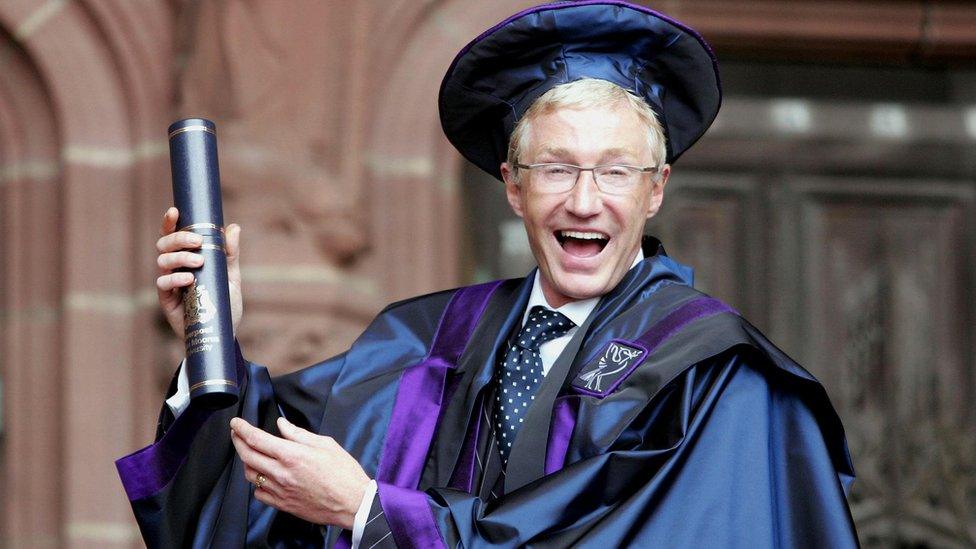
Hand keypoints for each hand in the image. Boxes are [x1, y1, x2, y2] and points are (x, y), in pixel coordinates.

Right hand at [155, 207, 242, 339]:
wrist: (223, 332)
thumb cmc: (224, 302)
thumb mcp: (231, 276)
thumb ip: (230, 253)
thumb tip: (233, 227)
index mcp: (187, 257)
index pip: (173, 235)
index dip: (170, 222)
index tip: (175, 211)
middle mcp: (175, 267)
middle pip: (165, 244)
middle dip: (179, 239)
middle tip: (198, 242)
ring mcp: (169, 282)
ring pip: (162, 261)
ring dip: (179, 257)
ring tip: (198, 262)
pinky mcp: (167, 300)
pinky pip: (163, 283)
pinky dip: (175, 278)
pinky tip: (188, 279)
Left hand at [230, 416, 370, 528]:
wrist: (352, 502)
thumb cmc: (343, 473)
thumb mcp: (325, 444)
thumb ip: (299, 434)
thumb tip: (282, 425)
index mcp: (292, 455)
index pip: (257, 439)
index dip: (242, 429)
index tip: (236, 423)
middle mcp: (282, 473)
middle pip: (247, 456)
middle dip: (237, 442)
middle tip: (236, 434)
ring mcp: (280, 490)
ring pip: (250, 475)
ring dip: (246, 462)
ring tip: (250, 454)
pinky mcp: (283, 504)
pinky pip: (260, 494)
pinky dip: (257, 484)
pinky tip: (263, 477)